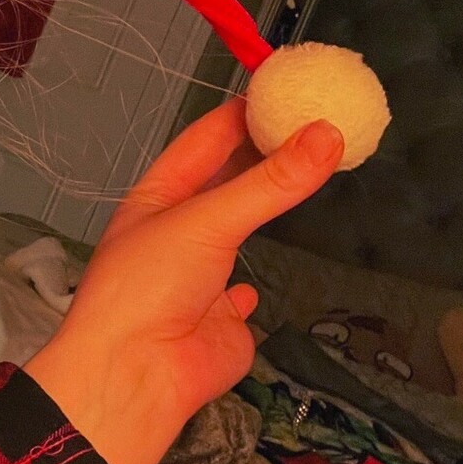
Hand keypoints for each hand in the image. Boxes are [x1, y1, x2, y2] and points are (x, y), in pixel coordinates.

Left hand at [23, 98, 342, 463]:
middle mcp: (176, 233)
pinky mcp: (221, 322)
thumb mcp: (208, 221)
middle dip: (264, 158)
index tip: (285, 90)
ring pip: (237, 235)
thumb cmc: (150, 285)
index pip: (204, 141)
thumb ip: (270, 183)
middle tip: (316, 126)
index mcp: (158, 198)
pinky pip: (240, 296)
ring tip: (307, 178)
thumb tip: (327, 136)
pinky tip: (259, 279)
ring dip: (263, 212)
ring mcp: (198, 279)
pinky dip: (252, 285)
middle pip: (226, 185)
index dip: (241, 115)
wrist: (135, 374)